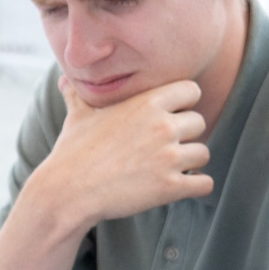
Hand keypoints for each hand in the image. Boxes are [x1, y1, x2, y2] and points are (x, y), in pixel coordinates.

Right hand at [36, 78, 211, 224]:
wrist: (67, 190)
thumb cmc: (72, 151)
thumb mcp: (77, 115)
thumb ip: (79, 94)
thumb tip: (64, 79)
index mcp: (147, 103)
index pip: (191, 90)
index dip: (183, 103)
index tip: (170, 116)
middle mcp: (163, 127)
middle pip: (200, 122)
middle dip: (186, 135)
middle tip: (165, 146)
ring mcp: (169, 158)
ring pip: (203, 154)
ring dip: (190, 162)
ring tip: (170, 168)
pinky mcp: (170, 187)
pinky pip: (205, 184)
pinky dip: (195, 187)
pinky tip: (178, 187)